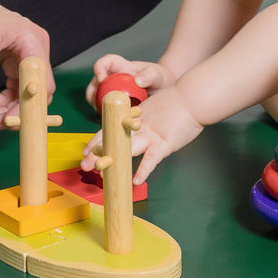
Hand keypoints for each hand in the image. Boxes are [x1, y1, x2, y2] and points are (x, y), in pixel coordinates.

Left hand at [0, 0, 49, 128]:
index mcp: (30, 40)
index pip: (42, 84)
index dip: (29, 107)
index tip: (9, 123)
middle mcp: (35, 46)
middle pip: (38, 89)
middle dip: (19, 109)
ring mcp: (27, 51)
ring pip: (28, 90)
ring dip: (12, 106)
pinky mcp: (17, 56)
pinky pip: (19, 84)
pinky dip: (7, 97)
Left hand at [81, 85, 201, 184]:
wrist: (193, 97)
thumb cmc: (178, 102)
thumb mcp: (154, 109)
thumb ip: (142, 118)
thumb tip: (133, 127)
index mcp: (135, 118)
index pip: (110, 129)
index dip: (96, 141)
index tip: (85, 151)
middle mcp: (139, 127)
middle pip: (114, 140)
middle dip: (98, 154)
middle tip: (84, 165)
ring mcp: (151, 136)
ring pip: (127, 149)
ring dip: (114, 161)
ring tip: (101, 173)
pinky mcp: (164, 143)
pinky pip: (151, 159)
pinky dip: (143, 170)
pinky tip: (135, 180)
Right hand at [84, 54, 174, 108]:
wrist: (163, 91)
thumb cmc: (158, 79)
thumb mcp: (157, 75)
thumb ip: (150, 75)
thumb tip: (138, 81)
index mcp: (121, 67)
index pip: (106, 62)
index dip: (99, 68)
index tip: (102, 79)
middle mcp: (113, 78)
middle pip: (95, 82)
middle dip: (92, 93)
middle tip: (97, 104)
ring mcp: (112, 91)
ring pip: (96, 98)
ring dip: (97, 106)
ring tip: (106, 115)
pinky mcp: (114, 104)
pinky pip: (105, 109)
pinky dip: (107, 115)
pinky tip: (114, 121)